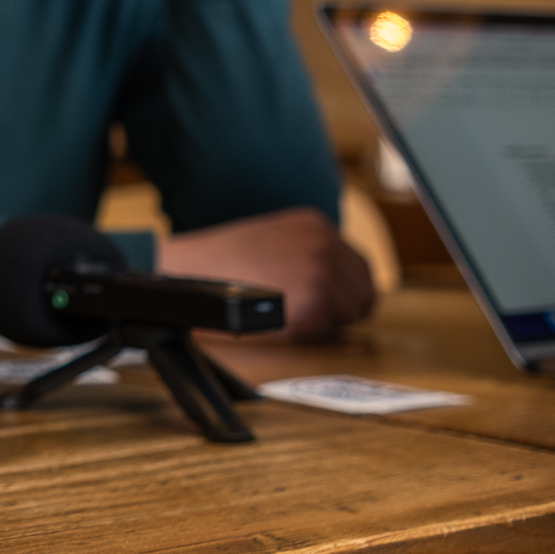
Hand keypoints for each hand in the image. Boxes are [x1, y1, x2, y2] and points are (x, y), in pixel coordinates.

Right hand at [156, 207, 375, 340]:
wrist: (189, 273)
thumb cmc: (219, 264)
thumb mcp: (273, 239)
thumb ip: (307, 251)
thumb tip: (335, 283)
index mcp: (315, 223)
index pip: (358, 265)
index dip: (345, 289)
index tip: (329, 300)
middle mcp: (326, 242)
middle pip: (365, 289)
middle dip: (344, 306)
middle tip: (312, 315)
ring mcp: (323, 271)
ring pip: (354, 310)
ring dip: (329, 319)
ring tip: (292, 316)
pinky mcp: (316, 301)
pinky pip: (332, 326)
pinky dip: (312, 330)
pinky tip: (284, 321)